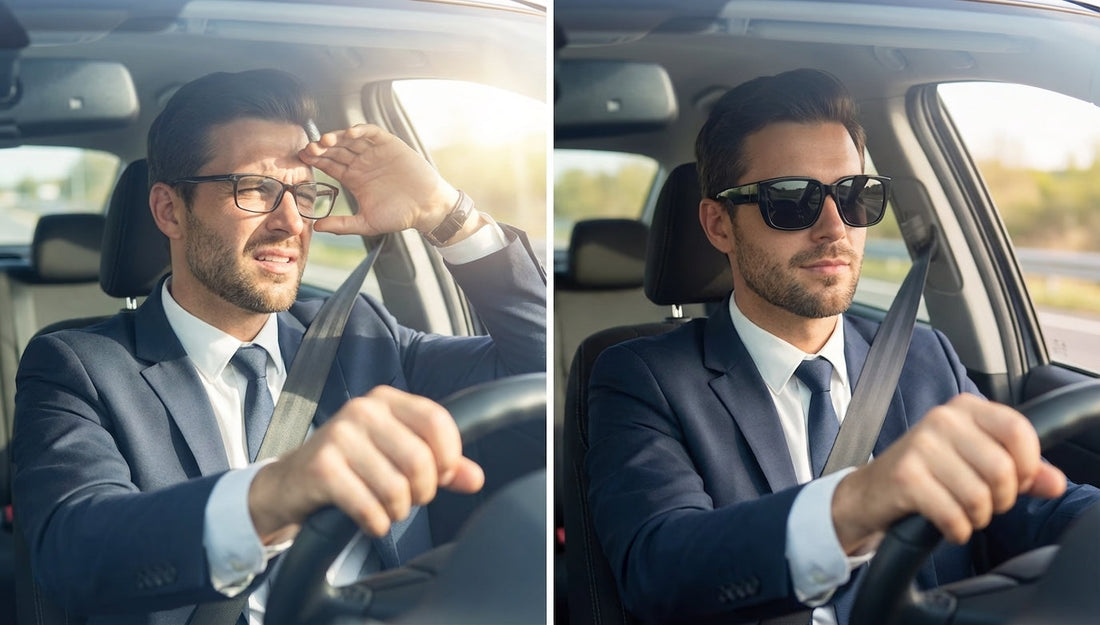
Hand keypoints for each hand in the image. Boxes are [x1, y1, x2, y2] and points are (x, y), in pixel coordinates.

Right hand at [248, 385, 483, 543]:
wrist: (291, 482)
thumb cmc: (353, 467)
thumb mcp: (398, 456)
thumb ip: (442, 465)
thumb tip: (475, 478)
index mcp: (386, 400)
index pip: (437, 421)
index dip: (448, 457)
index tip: (440, 476)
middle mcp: (363, 410)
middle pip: (420, 460)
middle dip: (422, 492)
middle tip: (409, 499)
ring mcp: (339, 436)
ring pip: (396, 488)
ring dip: (397, 511)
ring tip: (387, 508)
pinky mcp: (322, 468)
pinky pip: (369, 507)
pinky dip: (376, 523)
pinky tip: (370, 520)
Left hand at [298, 124, 461, 236]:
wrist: (428, 208)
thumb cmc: (400, 216)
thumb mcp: (367, 223)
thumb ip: (342, 224)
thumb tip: (317, 227)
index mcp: (353, 178)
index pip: (329, 164)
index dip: (315, 160)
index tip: (302, 159)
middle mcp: (361, 162)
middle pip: (336, 149)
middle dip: (321, 148)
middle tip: (310, 149)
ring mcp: (374, 152)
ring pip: (350, 140)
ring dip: (337, 137)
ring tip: (325, 141)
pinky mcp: (389, 144)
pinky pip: (371, 133)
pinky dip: (360, 130)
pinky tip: (349, 134)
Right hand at [832, 393, 1065, 552]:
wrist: (871, 490)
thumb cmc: (929, 473)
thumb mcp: (976, 462)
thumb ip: (1022, 470)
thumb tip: (1054, 483)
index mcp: (965, 408)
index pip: (1018, 430)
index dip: (1027, 466)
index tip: (1015, 481)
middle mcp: (942, 419)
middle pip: (1002, 470)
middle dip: (1001, 500)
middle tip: (985, 504)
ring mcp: (920, 446)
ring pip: (979, 497)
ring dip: (978, 518)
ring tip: (964, 514)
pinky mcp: (905, 477)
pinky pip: (953, 515)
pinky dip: (958, 530)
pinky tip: (949, 526)